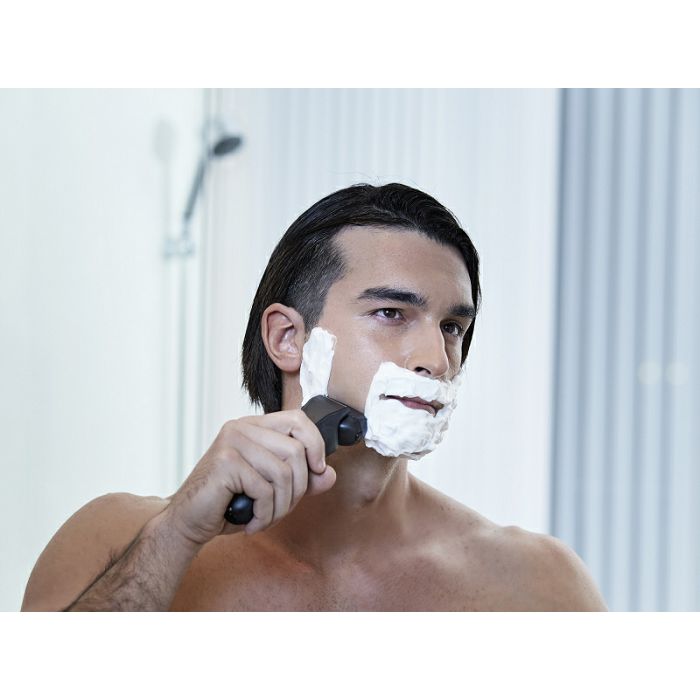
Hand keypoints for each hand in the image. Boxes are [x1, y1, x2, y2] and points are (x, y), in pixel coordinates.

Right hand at [164, 409, 335, 544]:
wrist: (188, 522)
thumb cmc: (229, 503)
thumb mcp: (273, 490)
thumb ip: (303, 480)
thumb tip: (330, 474)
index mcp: (254, 426)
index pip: (298, 419)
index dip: (315, 445)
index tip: (317, 470)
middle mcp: (242, 428)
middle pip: (296, 451)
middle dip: (298, 489)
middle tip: (280, 508)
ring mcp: (232, 442)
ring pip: (283, 472)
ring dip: (281, 506)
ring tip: (266, 517)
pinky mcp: (225, 462)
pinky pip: (265, 490)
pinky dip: (265, 514)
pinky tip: (252, 522)